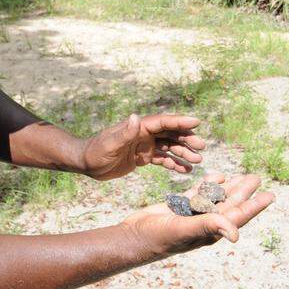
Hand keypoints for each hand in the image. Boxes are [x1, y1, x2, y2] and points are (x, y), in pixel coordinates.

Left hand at [81, 113, 205, 180]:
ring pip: (169, 147)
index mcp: (138, 128)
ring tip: (198, 161)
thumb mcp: (109, 144)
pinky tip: (186, 170)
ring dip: (183, 153)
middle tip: (202, 147)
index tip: (197, 122)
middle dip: (187, 139)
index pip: (163, 122)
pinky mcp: (142, 158)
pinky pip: (162, 159)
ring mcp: (144, 146)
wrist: (86, 163)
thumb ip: (124, 133)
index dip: (180, 122)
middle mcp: (144, 134)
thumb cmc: (95, 152)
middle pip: (170, 134)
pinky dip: (174, 164)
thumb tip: (136, 118)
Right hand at [121, 173, 274, 253]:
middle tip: (256, 178)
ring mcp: (191, 215)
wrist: (132, 237)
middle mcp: (204, 223)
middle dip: (244, 192)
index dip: (254, 206)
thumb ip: (209, 227)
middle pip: (229, 204)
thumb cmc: (157, 238)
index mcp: (210, 231)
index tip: (270, 196)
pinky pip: (198, 195)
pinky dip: (208, 185)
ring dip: (228, 187)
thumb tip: (235, 234)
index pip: (237, 216)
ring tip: (241, 176)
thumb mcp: (183, 230)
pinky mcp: (179, 208)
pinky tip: (216, 176)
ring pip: (215, 198)